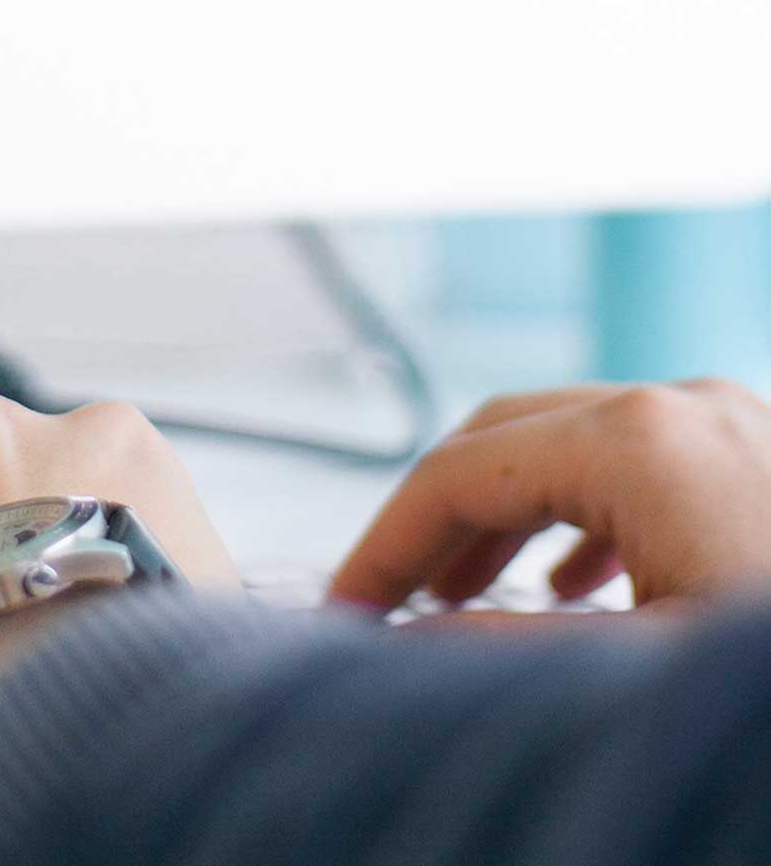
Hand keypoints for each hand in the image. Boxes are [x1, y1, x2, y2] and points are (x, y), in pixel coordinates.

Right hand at [328, 379, 770, 616]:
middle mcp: (680, 408)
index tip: (347, 609)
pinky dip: (579, 515)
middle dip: (432, 520)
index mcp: (637, 443)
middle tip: (387, 595)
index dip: (384, 546)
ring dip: (502, 517)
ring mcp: (729, 423)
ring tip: (460, 591)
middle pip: (500, 441)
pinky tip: (571, 581)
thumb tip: (405, 646)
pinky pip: (638, 464)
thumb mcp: (642, 668)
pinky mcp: (760, 456)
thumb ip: (506, 650)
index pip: (454, 476)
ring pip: (568, 447)